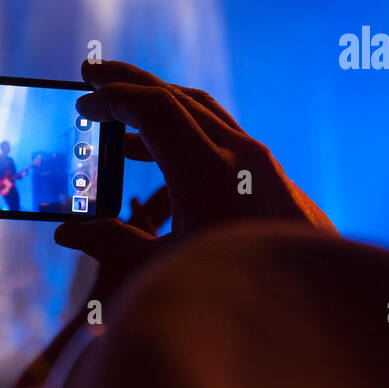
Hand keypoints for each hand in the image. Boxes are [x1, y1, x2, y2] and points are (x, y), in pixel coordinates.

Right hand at [55, 59, 333, 273]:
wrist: (317, 313)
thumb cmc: (240, 297)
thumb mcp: (166, 274)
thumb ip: (115, 247)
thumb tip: (70, 234)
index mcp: (210, 172)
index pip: (156, 110)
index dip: (114, 100)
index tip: (83, 104)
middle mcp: (240, 157)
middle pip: (179, 98)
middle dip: (131, 83)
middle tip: (92, 73)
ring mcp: (260, 165)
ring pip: (202, 113)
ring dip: (158, 104)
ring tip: (119, 116)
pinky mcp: (270, 179)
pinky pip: (219, 136)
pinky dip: (182, 130)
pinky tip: (158, 155)